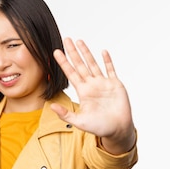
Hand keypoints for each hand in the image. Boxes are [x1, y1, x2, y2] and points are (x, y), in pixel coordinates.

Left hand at [52, 38, 134, 152]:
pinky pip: (110, 70)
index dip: (63, 62)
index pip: (71, 73)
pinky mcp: (115, 84)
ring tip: (80, 41)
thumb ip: (66, 115)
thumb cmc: (100, 127)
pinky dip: (107, 61)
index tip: (56, 52)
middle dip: (73, 52)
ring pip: (93, 64)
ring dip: (87, 53)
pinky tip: (103, 51)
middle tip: (66, 39)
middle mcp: (92, 85)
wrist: (118, 129)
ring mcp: (104, 84)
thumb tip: (51, 106)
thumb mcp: (80, 122)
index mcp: (83, 92)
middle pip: (80, 65)